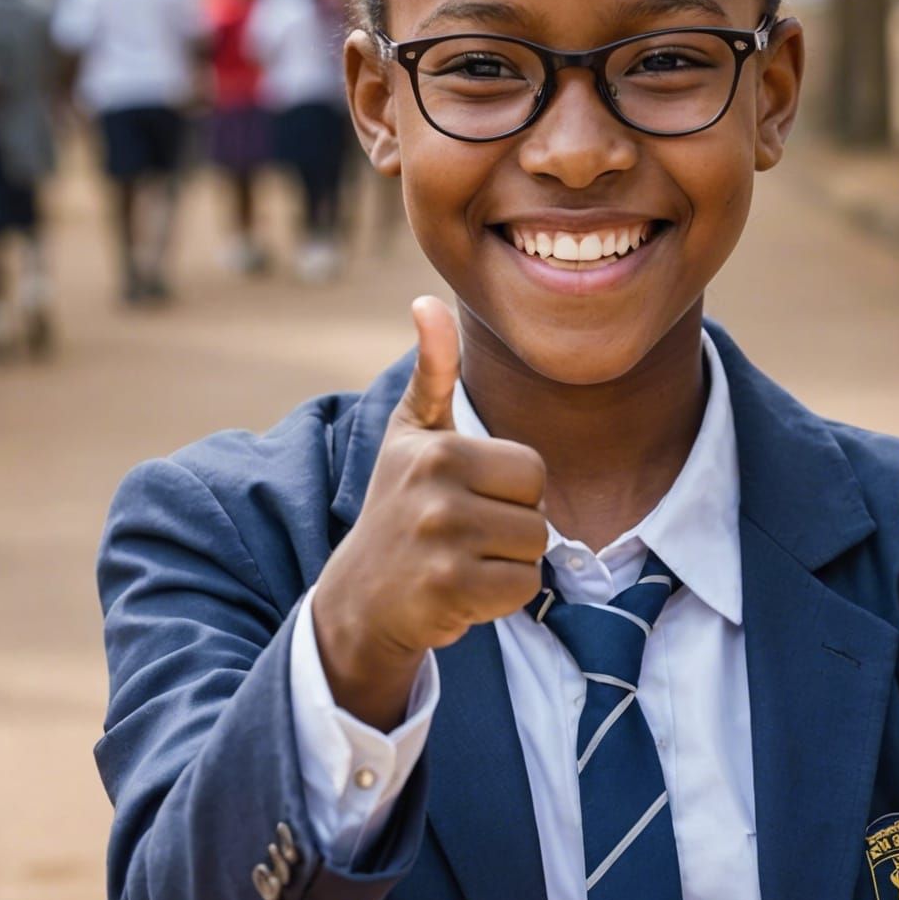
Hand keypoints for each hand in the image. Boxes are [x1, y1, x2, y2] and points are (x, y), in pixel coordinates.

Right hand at [312, 297, 548, 729]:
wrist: (361, 596)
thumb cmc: (399, 504)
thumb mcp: (410, 433)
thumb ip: (431, 370)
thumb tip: (427, 301)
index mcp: (439, 449)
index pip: (532, 470)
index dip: (510, 490)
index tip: (468, 497)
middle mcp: (438, 491)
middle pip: (537, 513)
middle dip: (513, 528)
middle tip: (465, 534)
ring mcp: (442, 544)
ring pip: (533, 552)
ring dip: (507, 565)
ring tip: (461, 560)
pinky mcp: (448, 591)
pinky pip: (521, 589)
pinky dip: (500, 598)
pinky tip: (460, 590)